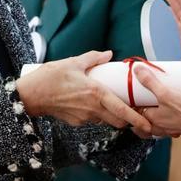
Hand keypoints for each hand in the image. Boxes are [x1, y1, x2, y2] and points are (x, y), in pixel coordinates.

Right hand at [16, 51, 151, 135]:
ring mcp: (84, 117)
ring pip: (105, 120)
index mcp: (96, 93)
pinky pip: (91, 119)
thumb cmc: (51, 77)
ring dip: (111, 115)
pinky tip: (90, 103)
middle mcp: (92, 108)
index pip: (122, 111)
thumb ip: (94, 58)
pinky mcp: (76, 122)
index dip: (137, 120)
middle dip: (127, 120)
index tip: (149, 126)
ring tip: (111, 103)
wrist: (31, 94)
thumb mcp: (74, 62)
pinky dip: (95, 114)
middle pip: (118, 121)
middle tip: (134, 113)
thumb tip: (109, 54)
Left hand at [135, 66, 180, 142]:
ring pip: (167, 122)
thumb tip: (137, 71)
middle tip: (152, 100)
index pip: (140, 112)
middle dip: (152, 111)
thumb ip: (150, 82)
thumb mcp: (166, 93)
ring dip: (167, 116)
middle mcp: (165, 127)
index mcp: (155, 121)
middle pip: (153, 119)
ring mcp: (177, 127)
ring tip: (168, 104)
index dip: (139, 102)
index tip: (139, 94)